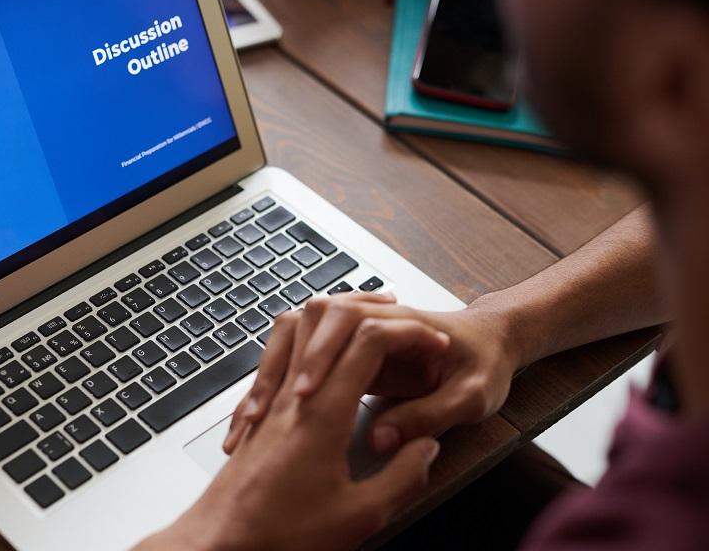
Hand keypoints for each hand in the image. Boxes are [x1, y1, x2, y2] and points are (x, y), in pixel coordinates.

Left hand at [136, 311, 441, 550]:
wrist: (218, 542)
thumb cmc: (280, 534)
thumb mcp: (358, 516)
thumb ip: (401, 478)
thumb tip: (424, 448)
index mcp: (323, 412)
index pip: (368, 341)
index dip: (409, 334)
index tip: (434, 345)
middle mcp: (293, 394)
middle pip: (328, 320)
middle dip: (373, 310)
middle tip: (405, 318)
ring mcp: (272, 400)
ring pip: (295, 330)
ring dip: (334, 321)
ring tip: (366, 323)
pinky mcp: (260, 413)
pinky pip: (279, 356)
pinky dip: (305, 342)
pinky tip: (318, 358)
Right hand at [224, 293, 519, 455]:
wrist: (492, 342)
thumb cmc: (486, 365)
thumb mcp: (473, 398)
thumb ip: (429, 415)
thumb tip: (381, 437)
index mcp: (407, 323)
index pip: (356, 325)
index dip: (326, 358)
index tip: (308, 395)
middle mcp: (376, 318)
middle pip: (319, 314)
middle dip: (291, 359)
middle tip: (277, 404)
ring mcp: (360, 329)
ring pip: (305, 325)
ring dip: (279, 361)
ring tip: (259, 409)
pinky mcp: (351, 346)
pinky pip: (305, 346)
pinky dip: (282, 371)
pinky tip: (267, 407)